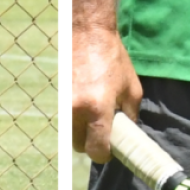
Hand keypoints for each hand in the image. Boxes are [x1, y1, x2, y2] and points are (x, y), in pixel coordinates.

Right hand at [72, 24, 143, 162]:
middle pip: (80, 146)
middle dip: (92, 144)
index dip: (105, 154)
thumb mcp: (132, 88)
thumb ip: (131, 114)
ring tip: (95, 117)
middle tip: (105, 133)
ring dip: (82, 133)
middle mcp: (76, 111)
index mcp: (98, 109)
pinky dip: (74, 120)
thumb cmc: (113, 59)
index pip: (96, 149)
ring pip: (70, 135)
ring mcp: (63, 105)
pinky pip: (65, 120)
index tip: (111, 150)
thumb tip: (128, 133)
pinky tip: (85, 106)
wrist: (87, 34)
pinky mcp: (56, 99)